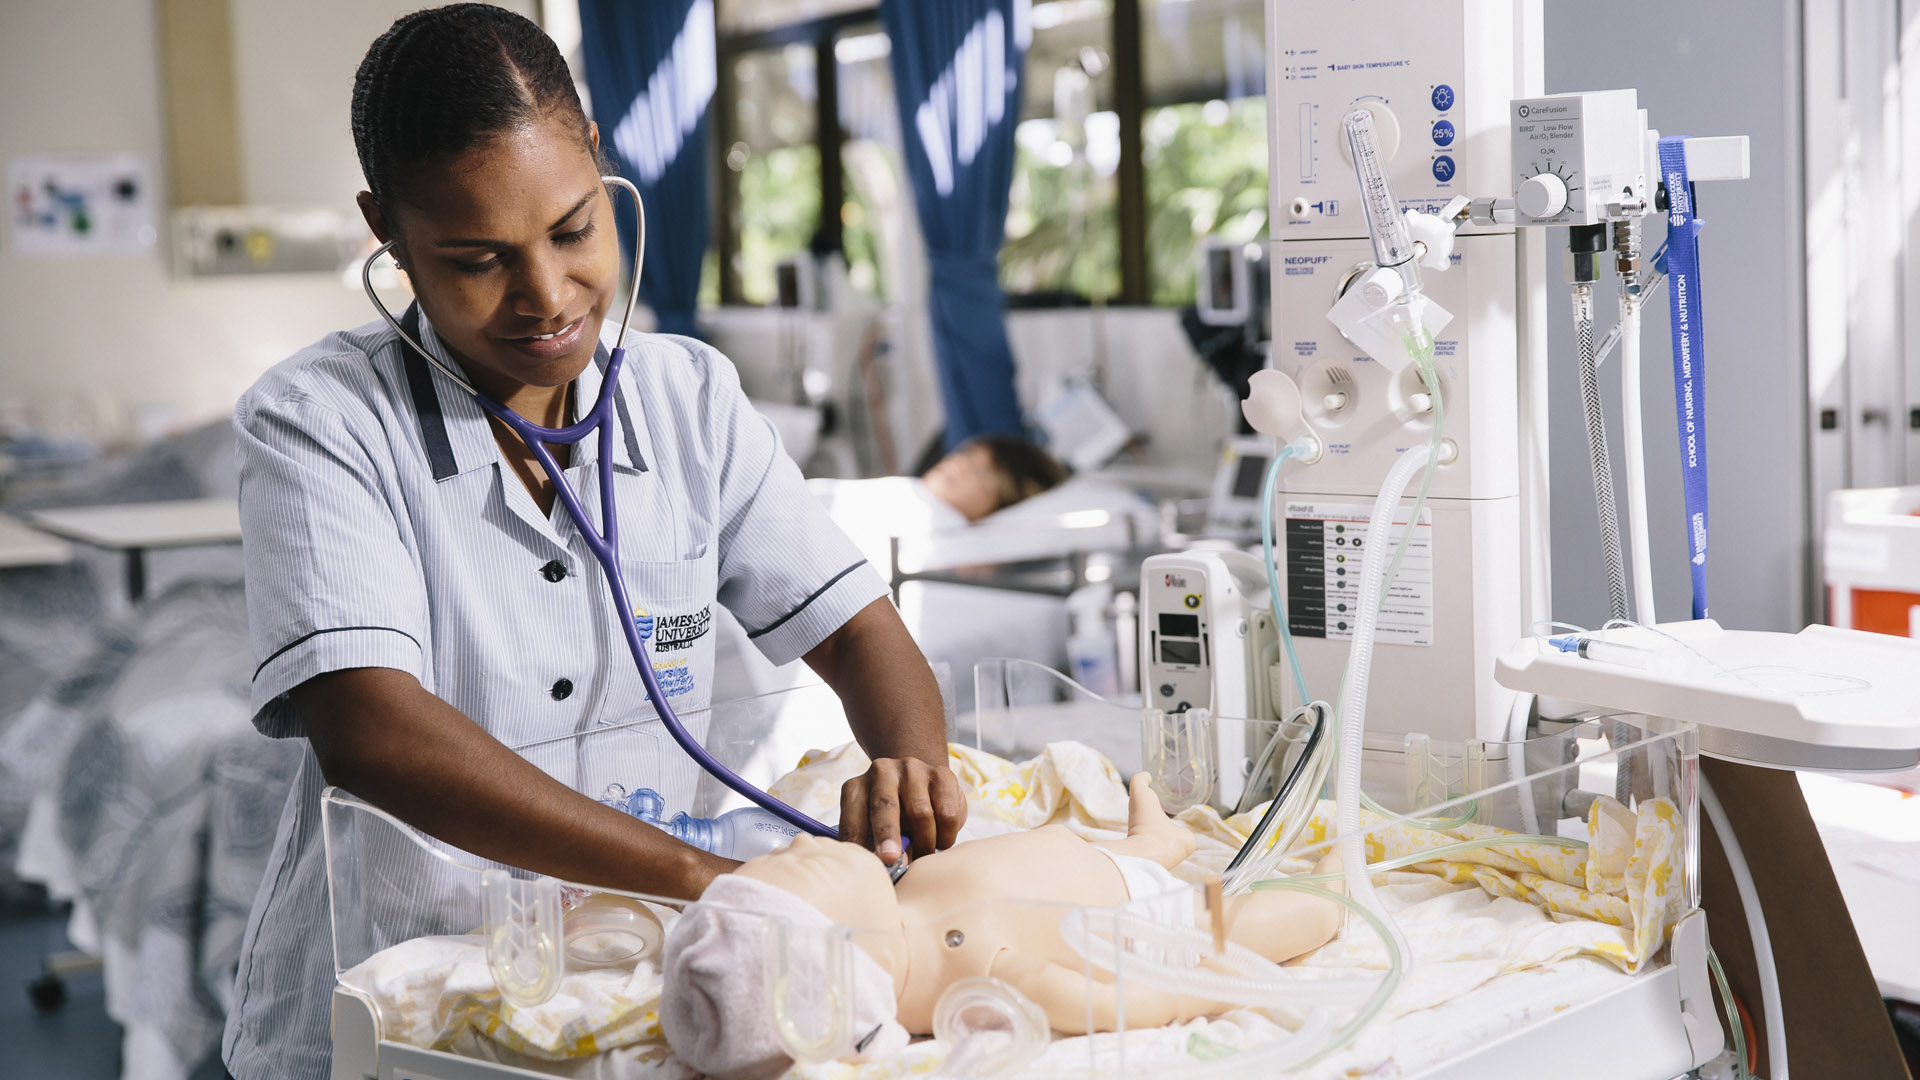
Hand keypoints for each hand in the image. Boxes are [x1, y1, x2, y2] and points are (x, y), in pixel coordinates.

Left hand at [838, 756, 965, 862]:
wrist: (918, 783)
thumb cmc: (890, 817)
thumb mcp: (874, 827)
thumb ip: (873, 846)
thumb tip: (882, 873)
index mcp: (857, 788)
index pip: (852, 815)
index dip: (856, 839)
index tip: (863, 863)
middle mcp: (882, 772)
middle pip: (884, 804)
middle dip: (887, 833)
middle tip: (890, 858)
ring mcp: (913, 770)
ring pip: (921, 813)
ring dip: (924, 843)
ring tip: (924, 856)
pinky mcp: (942, 774)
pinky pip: (948, 812)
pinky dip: (946, 835)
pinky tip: (941, 841)